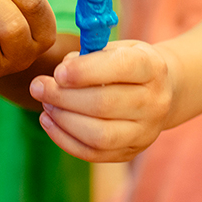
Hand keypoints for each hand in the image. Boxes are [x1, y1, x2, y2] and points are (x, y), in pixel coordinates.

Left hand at [29, 40, 173, 161]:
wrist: (162, 91)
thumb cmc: (128, 64)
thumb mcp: (116, 48)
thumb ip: (89, 55)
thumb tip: (60, 73)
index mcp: (152, 67)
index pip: (122, 68)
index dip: (85, 71)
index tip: (58, 72)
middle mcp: (154, 102)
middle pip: (104, 104)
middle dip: (63, 96)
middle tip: (38, 86)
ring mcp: (145, 132)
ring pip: (99, 135)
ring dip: (63, 119)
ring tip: (45, 103)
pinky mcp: (130, 152)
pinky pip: (93, 154)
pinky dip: (65, 139)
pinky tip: (49, 121)